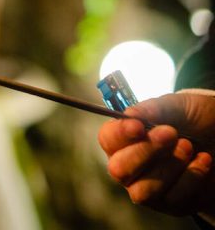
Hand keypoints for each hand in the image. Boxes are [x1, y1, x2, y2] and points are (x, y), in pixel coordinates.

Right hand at [98, 92, 214, 215]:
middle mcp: (130, 166)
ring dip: (169, 167)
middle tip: (171, 133)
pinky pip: (173, 198)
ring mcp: (148, 187)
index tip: (139, 126)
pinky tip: (203, 159)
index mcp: (125, 139)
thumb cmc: (195, 120)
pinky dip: (191, 176)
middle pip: (119, 169)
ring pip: (143, 191)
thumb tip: (129, 115)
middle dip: (145, 152)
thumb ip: (153, 109)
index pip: (108, 139)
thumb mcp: (177, 107)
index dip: (120, 134)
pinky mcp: (172, 204)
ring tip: (189, 146)